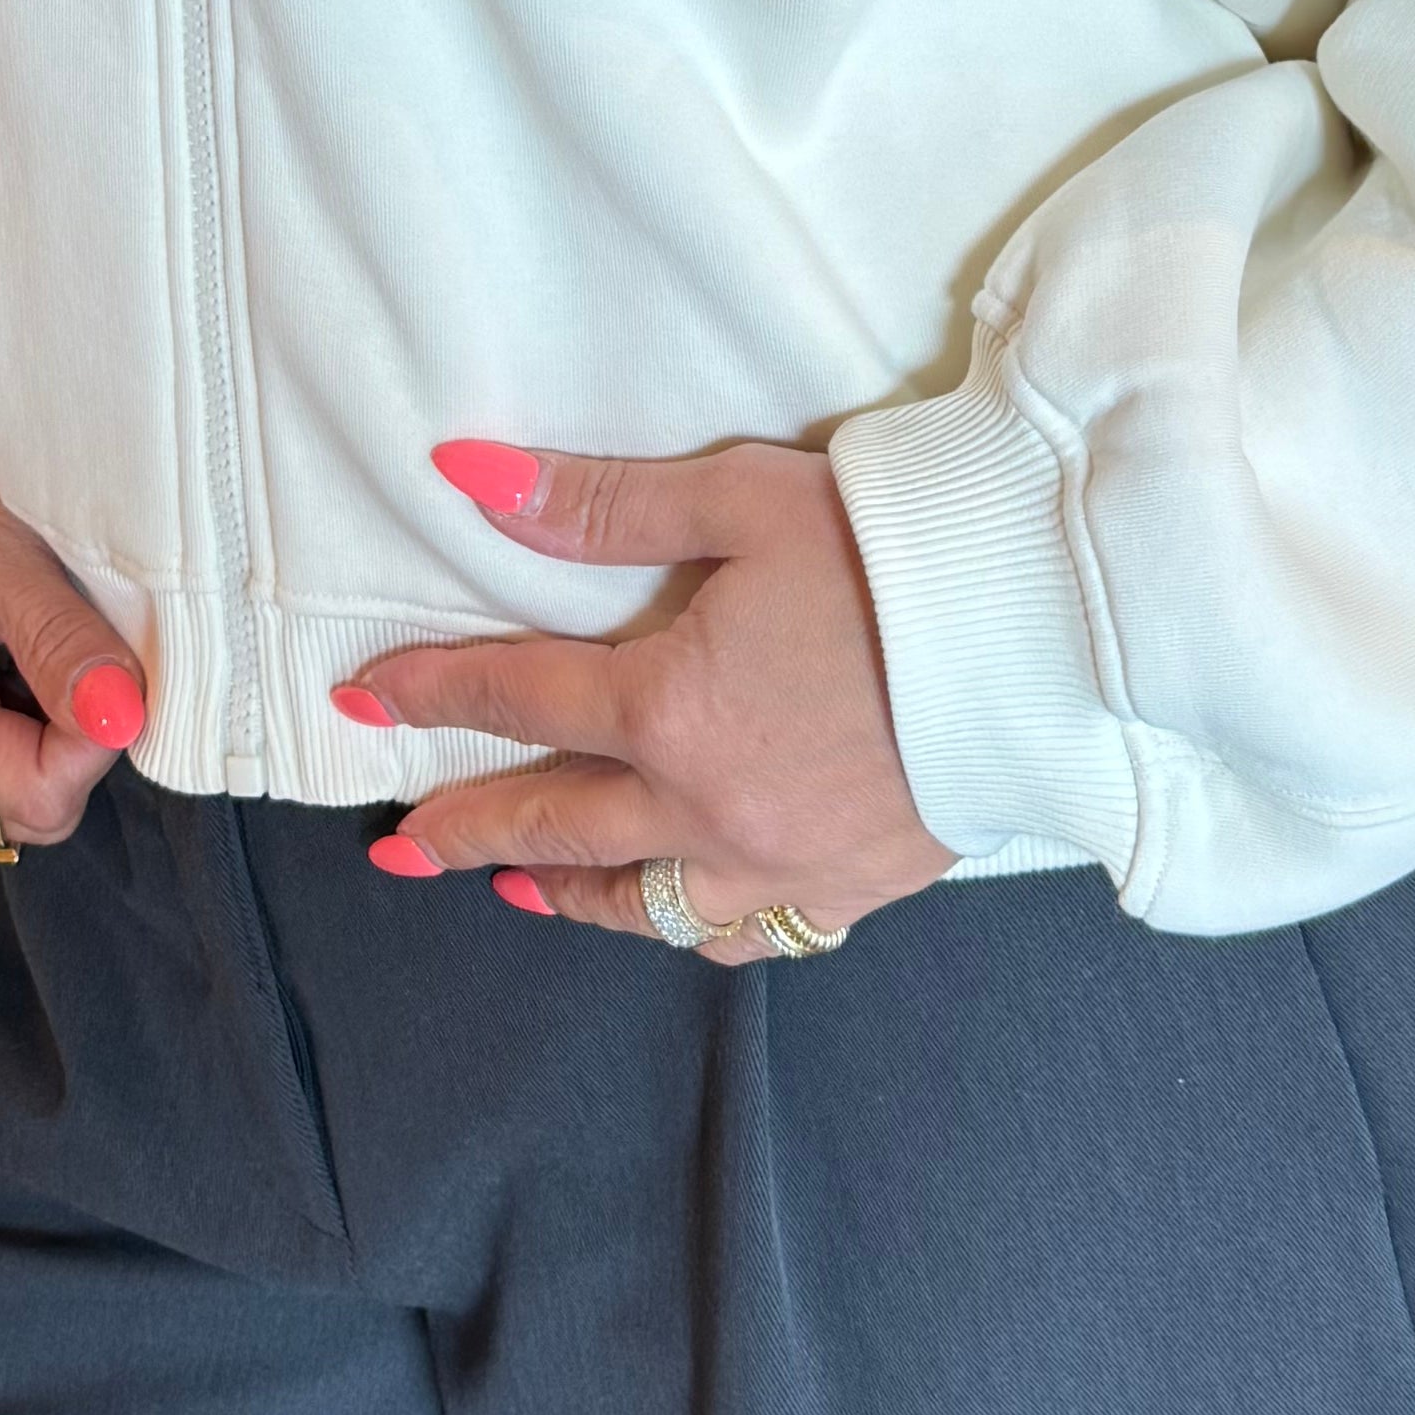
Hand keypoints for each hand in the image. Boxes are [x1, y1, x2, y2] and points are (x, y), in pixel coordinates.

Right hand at [0, 467, 144, 847]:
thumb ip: (61, 637)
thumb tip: (121, 716)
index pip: (36, 794)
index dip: (95, 738)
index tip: (106, 663)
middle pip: (30, 806)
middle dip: (73, 735)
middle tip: (61, 641)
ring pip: (18, 793)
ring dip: (49, 726)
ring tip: (21, 640)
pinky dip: (22, 722)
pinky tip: (4, 656)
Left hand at [338, 441, 954, 957]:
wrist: (1049, 640)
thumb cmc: (898, 551)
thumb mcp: (742, 499)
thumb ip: (603, 504)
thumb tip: (469, 480)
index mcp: (668, 706)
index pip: (515, 693)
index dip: (431, 689)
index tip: (365, 697)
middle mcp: (702, 805)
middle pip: (553, 822)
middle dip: (464, 829)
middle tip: (399, 845)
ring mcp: (777, 862)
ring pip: (637, 900)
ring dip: (564, 890)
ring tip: (517, 885)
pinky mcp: (850, 889)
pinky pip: (740, 934)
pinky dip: (684, 927)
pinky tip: (671, 912)